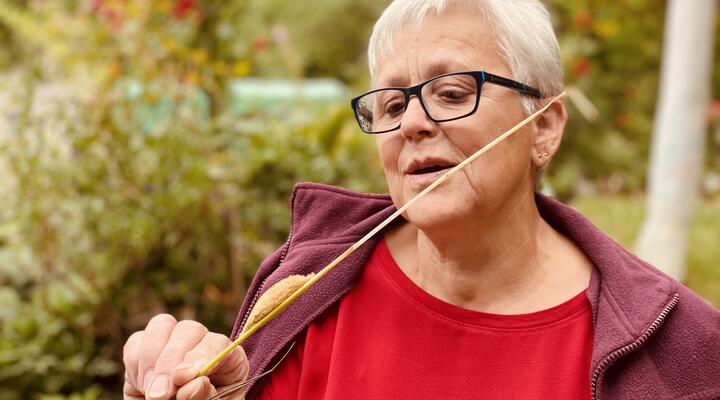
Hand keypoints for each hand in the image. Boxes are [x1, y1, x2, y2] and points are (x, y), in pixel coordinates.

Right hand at [123, 314, 248, 399]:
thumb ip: (204, 396)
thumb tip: (193, 383)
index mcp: (227, 359)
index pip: (218, 344)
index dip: (202, 356)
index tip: (185, 377)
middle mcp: (201, 344)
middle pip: (188, 329)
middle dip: (171, 361)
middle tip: (161, 394)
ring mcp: (172, 343)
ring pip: (161, 326)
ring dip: (151, 361)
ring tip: (154, 393)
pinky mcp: (145, 351)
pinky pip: (136, 341)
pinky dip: (135, 364)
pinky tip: (144, 386)